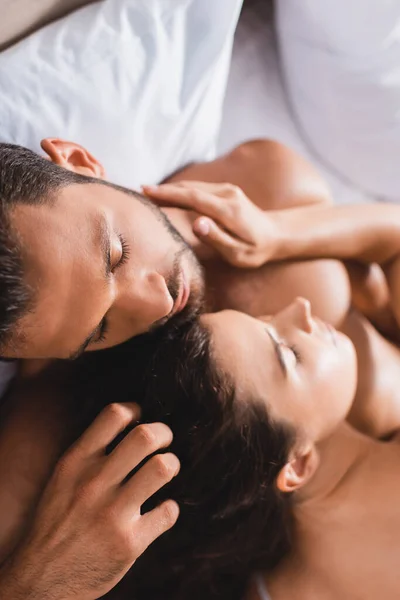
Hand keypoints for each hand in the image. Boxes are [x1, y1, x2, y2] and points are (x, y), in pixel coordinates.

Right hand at [0, 403, 179, 599]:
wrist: (41, 579)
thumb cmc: (57, 521)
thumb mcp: (63, 478)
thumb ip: (91, 453)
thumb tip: (129, 424)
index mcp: (76, 463)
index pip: (114, 415)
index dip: (136, 410)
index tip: (141, 419)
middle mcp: (94, 484)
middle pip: (145, 436)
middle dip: (164, 433)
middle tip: (165, 441)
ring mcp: (113, 514)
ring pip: (162, 468)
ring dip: (172, 465)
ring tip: (166, 470)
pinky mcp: (130, 543)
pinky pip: (168, 511)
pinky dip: (169, 508)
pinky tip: (160, 510)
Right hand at [143, 181, 279, 267]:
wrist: (277, 234)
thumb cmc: (256, 250)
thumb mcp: (239, 253)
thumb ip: (218, 239)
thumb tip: (198, 224)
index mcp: (228, 211)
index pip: (193, 198)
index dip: (169, 194)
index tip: (147, 192)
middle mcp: (227, 194)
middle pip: (190, 189)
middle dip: (164, 189)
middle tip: (139, 191)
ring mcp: (227, 190)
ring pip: (193, 186)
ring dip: (171, 188)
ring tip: (148, 192)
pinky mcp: (226, 191)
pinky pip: (199, 189)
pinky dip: (181, 191)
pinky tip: (168, 195)